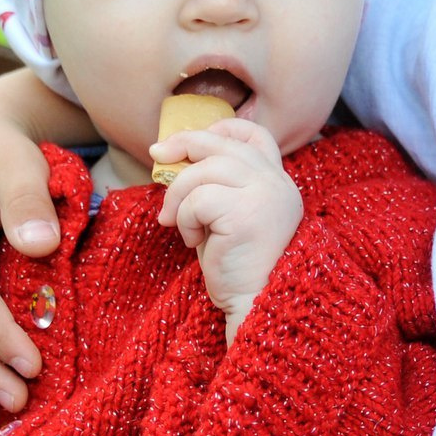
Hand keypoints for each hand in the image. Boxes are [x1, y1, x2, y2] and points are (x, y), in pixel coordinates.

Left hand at [153, 119, 303, 342]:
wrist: (253, 307)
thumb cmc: (236, 267)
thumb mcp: (228, 215)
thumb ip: (216, 185)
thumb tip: (174, 155)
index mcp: (278, 184)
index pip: (257, 136)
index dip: (223, 128)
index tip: (193, 142)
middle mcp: (277, 185)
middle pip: (223, 145)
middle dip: (184, 144)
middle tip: (157, 157)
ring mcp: (265, 196)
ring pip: (204, 170)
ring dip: (179, 195)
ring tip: (176, 223)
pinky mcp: (247, 215)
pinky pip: (199, 200)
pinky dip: (185, 219)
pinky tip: (193, 242)